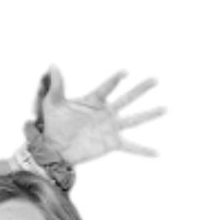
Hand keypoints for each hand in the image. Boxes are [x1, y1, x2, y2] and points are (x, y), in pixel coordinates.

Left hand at [36, 65, 172, 170]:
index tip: (125, 73)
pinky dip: (144, 151)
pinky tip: (158, 153)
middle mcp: (107, 112)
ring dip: (150, 115)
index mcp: (94, 100)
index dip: (115, 80)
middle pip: (127, 99)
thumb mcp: (53, 106)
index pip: (107, 88)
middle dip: (141, 90)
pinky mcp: (112, 145)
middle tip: (155, 79)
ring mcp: (112, 128)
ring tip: (166, 109)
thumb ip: (56, 88)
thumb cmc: (56, 124)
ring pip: (135, 120)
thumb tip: (54, 66)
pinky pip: (131, 148)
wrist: (55, 149)